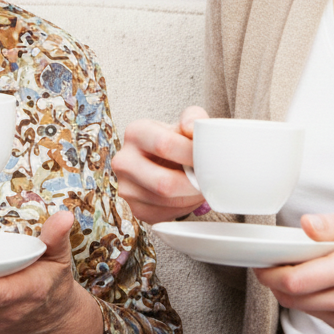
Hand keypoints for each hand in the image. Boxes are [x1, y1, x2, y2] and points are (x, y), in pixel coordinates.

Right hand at [112, 106, 208, 222]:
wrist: (165, 160)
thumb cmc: (177, 141)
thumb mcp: (186, 123)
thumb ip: (194, 118)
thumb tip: (191, 127)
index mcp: (135, 133)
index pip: (164, 145)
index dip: (191, 154)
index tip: (207, 157)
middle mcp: (123, 161)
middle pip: (164, 182)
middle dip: (194, 184)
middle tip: (209, 179)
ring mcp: (126, 187)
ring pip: (166, 202)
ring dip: (191, 197)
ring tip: (200, 185)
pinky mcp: (135, 209)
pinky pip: (165, 215)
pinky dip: (184, 209)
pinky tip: (188, 195)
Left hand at [253, 209, 333, 333]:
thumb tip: (306, 225)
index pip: (296, 279)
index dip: (271, 271)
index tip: (263, 260)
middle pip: (294, 297)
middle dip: (276, 280)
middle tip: (274, 263)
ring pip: (303, 309)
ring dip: (293, 291)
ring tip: (300, 270)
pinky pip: (320, 317)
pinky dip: (312, 301)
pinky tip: (322, 285)